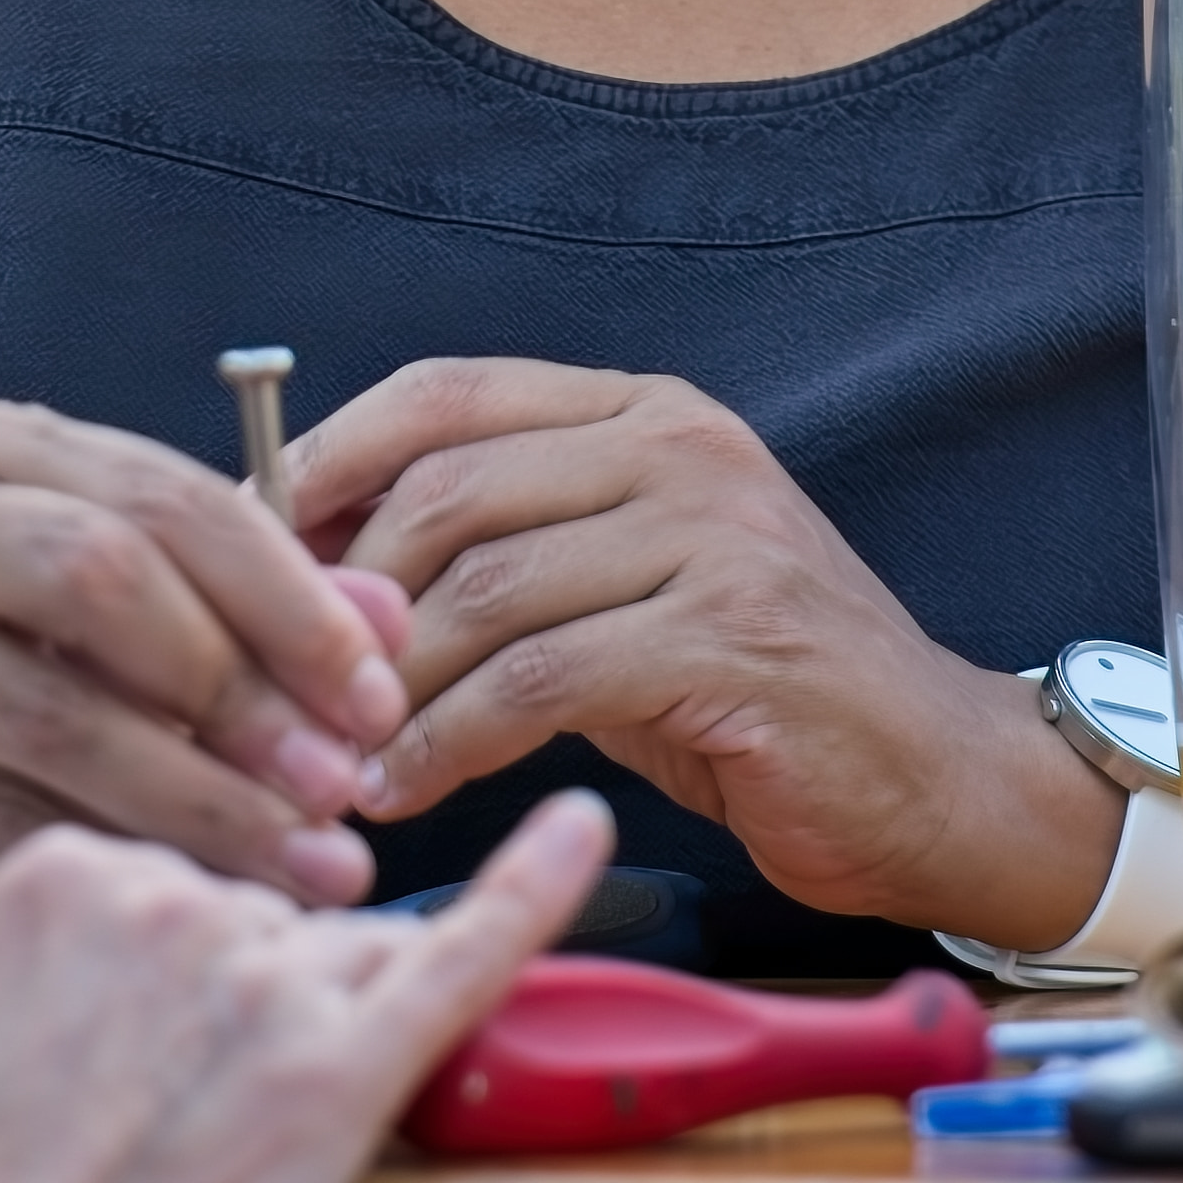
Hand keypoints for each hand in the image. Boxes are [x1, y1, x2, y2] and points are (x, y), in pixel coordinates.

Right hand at [0, 403, 411, 918]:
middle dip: (242, 695)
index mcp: (2, 451)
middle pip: (99, 585)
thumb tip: (391, 626)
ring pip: (53, 721)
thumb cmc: (24, 649)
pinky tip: (202, 893)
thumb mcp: (140, 598)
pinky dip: (115, 859)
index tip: (377, 702)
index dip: (289, 603)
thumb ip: (263, 602)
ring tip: (308, 862)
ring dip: (202, 804)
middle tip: (339, 785)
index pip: (168, 501)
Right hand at [0, 789, 614, 1182]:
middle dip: (228, 998)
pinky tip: (582, 835)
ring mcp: (268, 979)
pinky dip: (538, 889)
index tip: (121, 1045)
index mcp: (56, 873)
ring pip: (336, 945)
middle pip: (247, 908)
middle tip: (176, 1111)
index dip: (141, 972)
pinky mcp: (350, 1067)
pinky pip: (468, 954)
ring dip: (323, 1005)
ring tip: (275, 1096)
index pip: (147, 878)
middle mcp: (171, 896)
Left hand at [281, 359, 1116, 949]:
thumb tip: (311, 569)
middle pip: (445, 489)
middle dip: (340, 593)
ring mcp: (715, 538)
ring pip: (482, 589)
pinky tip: (406, 788)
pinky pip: (539, 682)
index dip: (327, 461)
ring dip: (384, 683)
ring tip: (328, 754)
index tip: (245, 545)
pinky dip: (450, 740)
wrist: (937, 779)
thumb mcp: (612, 594)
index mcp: (641, 414)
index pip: (445, 394)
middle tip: (276, 680)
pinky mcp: (730, 640)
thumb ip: (494, 560)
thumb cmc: (748, 692)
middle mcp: (680, 450)